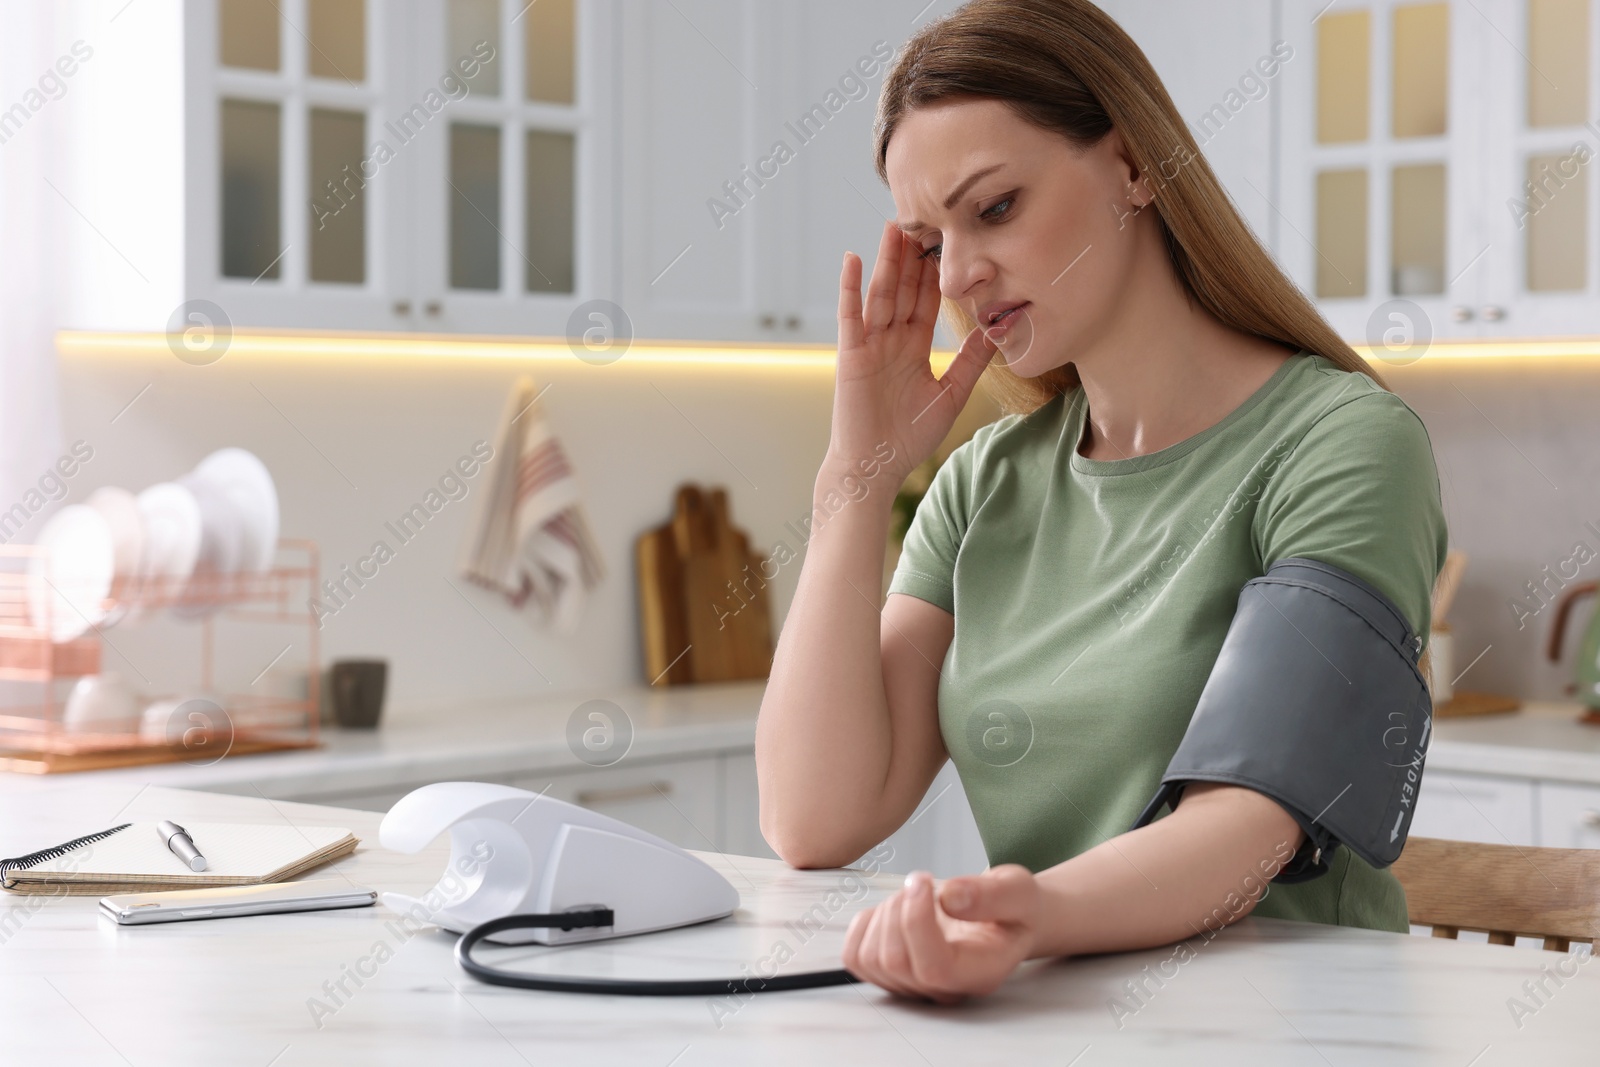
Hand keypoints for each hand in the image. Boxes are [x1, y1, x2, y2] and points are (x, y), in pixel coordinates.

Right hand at [831, 220, 996, 483]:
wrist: (875, 467)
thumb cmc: (908, 438)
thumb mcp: (950, 395)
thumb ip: (971, 362)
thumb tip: (997, 331)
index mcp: (913, 348)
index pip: (927, 301)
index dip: (937, 272)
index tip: (950, 241)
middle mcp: (891, 340)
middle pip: (904, 289)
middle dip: (913, 255)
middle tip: (924, 217)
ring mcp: (869, 344)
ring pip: (881, 293)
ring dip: (887, 260)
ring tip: (894, 226)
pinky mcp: (851, 354)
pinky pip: (851, 315)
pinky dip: (851, 287)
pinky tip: (855, 259)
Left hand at [841, 865, 1042, 1003]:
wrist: (1004, 919)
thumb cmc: (1012, 907)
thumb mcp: (1017, 890)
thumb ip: (991, 894)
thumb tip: (950, 898)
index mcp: (979, 973)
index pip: (934, 968)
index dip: (916, 922)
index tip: (924, 880)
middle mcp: (945, 990)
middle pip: (895, 961)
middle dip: (899, 908)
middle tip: (923, 882)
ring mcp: (914, 986)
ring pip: (871, 959)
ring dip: (884, 913)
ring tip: (912, 896)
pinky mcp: (890, 974)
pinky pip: (855, 957)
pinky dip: (865, 925)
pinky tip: (892, 910)